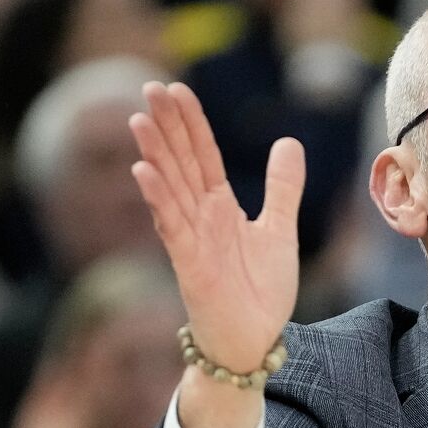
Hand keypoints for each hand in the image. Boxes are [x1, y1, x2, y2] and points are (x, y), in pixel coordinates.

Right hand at [130, 81, 299, 376]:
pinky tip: (143, 172)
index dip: (191, 123)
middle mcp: (200, 217)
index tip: (176, 90)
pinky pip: (171, 226)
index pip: (203, 155)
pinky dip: (158, 199)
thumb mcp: (280, 230)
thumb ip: (283, 188)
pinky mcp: (189, 263)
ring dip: (155, 155)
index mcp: (220, 206)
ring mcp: (191, 238)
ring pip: (170, 189)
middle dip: (167, 127)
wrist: (254, 339)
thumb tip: (288, 141)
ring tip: (140, 121)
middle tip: (149, 88)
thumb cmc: (260, 290)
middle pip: (181, 163)